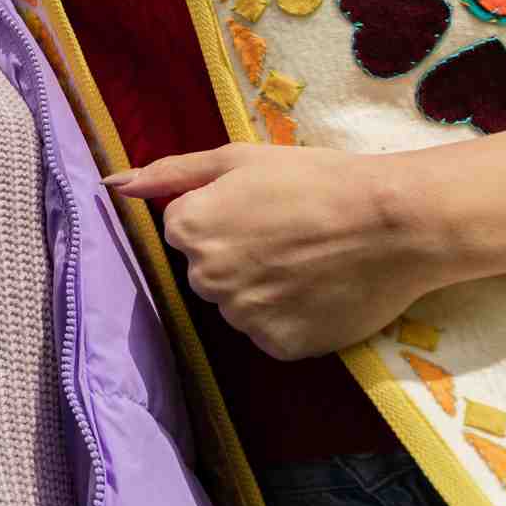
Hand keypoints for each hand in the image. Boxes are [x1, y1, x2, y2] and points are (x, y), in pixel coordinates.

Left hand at [108, 144, 441, 361]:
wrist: (393, 223)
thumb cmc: (314, 180)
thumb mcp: (237, 159)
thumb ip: (169, 173)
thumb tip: (112, 184)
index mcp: (188, 230)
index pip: (185, 230)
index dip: (225, 216)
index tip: (263, 208)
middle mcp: (205, 279)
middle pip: (207, 271)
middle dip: (237, 255)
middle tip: (289, 234)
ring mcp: (243, 318)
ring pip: (238, 304)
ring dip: (261, 289)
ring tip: (309, 262)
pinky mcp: (280, 346)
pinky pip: (269, 332)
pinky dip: (289, 317)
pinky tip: (319, 292)